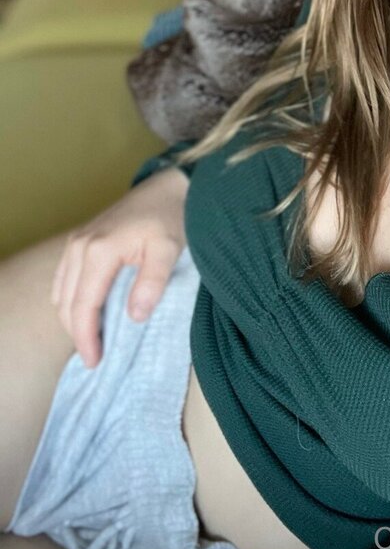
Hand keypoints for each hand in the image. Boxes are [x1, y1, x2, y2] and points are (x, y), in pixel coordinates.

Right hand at [49, 166, 190, 368]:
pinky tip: (88, 312)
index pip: (83, 306)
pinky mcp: (79, 240)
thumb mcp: (169, 250)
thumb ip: (152, 282)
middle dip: (77, 333)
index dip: (86, 337)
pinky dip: (71, 300)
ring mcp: (76, 242)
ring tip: (94, 338)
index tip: (95, 361)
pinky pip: (64, 279)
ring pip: (61, 292)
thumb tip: (134, 316)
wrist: (168, 187)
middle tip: (96, 357)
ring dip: (72, 318)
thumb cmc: (171, 218)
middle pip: (66, 303)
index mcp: (99, 251)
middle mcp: (79, 246)